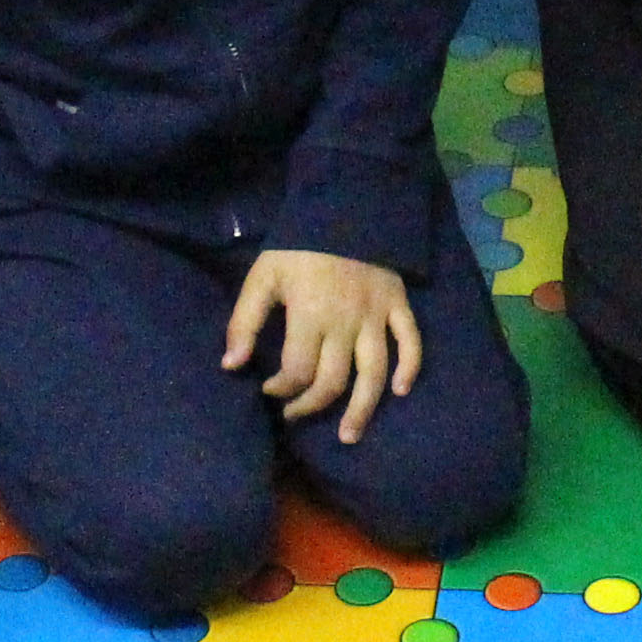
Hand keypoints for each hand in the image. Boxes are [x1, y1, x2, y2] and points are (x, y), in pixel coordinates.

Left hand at [224, 248, 421, 446]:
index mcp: (309, 314)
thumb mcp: (263, 276)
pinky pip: (410, 343)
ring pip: (374, 374)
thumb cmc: (299, 246)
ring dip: (361, 409)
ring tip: (349, 436)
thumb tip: (231, 366)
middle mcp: (346, 323)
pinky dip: (409, 369)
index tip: (269, 389)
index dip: (280, 389)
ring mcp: (376, 317)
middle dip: (311, 406)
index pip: (297, 371)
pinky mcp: (398, 305)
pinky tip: (399, 392)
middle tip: (295, 415)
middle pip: (333, 381)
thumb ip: (244, 322)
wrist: (346, 206)